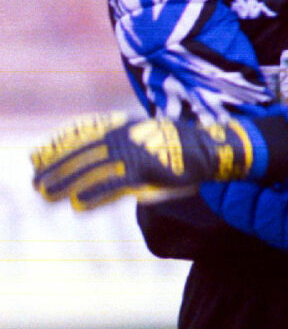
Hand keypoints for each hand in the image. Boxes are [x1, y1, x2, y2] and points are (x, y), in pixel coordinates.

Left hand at [31, 111, 253, 210]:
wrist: (212, 147)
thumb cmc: (182, 146)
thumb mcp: (149, 137)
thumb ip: (127, 143)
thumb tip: (108, 154)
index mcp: (124, 125)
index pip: (82, 132)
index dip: (58, 144)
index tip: (37, 156)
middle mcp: (124, 135)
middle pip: (81, 150)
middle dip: (55, 165)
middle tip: (35, 180)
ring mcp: (135, 151)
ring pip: (91, 167)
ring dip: (65, 180)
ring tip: (46, 193)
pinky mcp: (146, 170)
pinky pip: (114, 183)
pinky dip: (94, 192)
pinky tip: (77, 203)